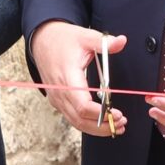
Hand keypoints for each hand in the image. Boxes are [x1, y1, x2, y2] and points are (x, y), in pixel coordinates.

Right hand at [31, 21, 126, 137]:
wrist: (42, 41)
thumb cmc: (62, 40)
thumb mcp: (84, 36)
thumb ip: (104, 42)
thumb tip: (122, 41)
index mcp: (67, 77)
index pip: (82, 104)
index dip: (100, 113)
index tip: (117, 113)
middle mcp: (60, 92)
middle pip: (80, 119)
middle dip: (102, 126)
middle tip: (122, 123)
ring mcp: (57, 98)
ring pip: (76, 122)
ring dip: (97, 128)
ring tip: (117, 126)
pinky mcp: (58, 100)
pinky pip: (72, 118)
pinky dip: (88, 124)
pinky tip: (103, 122)